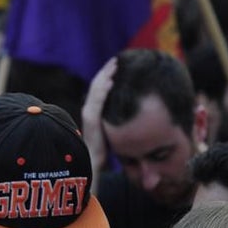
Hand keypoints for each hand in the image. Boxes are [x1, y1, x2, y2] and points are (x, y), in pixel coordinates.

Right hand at [81, 56, 117, 179]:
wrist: (93, 167)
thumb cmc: (104, 152)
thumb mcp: (113, 134)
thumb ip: (119, 124)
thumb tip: (138, 116)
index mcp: (94, 113)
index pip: (98, 90)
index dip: (106, 77)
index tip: (116, 66)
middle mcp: (89, 112)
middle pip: (96, 87)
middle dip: (106, 72)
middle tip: (117, 59)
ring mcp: (89, 117)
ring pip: (95, 92)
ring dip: (104, 77)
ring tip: (114, 65)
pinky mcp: (92, 123)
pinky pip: (97, 104)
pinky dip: (102, 92)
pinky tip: (110, 81)